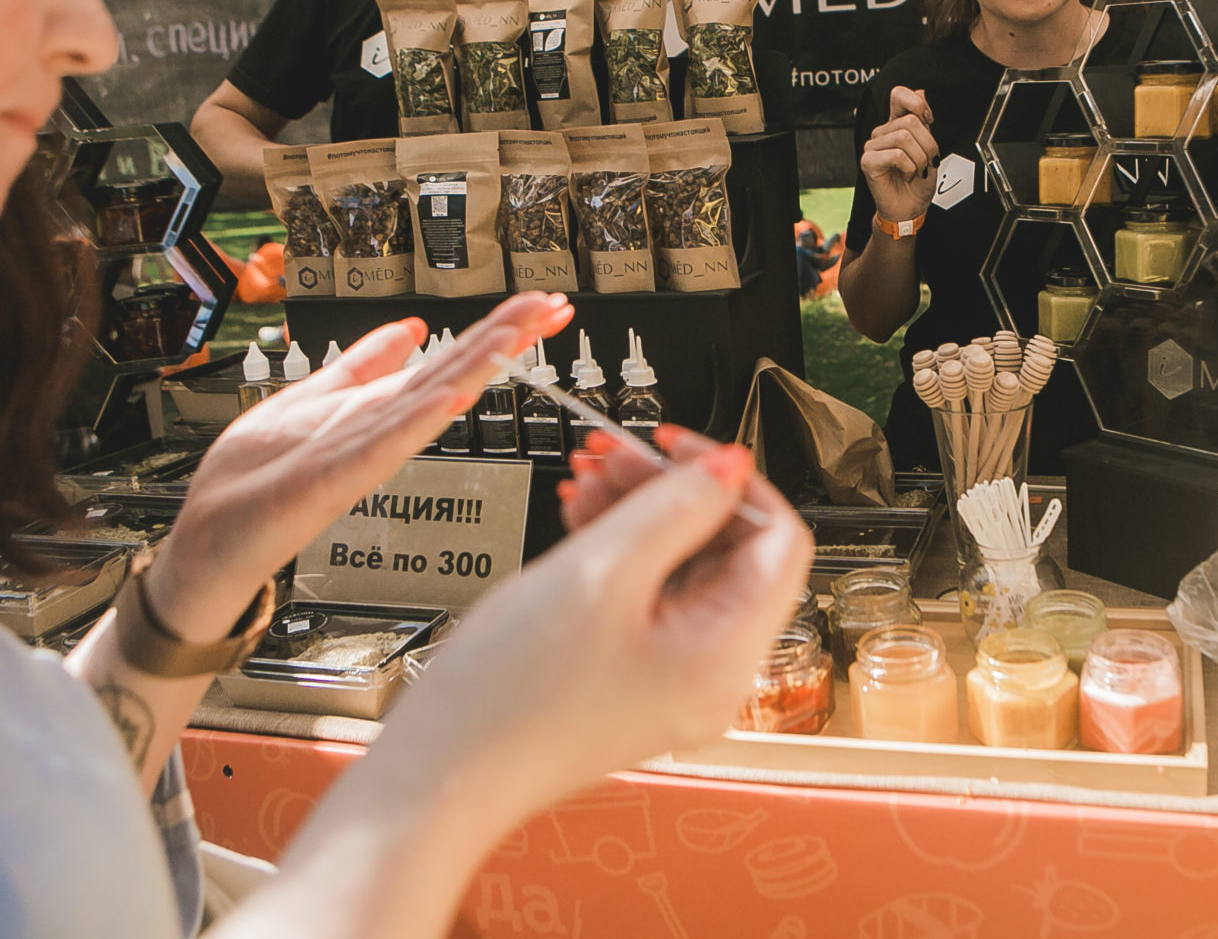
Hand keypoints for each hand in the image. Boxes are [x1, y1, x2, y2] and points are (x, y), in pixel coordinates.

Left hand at [149, 292, 574, 641]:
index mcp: (378, 409)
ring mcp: (363, 455)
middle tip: (555, 306)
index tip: (538, 303)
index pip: (449, 360)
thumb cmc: (256, 481)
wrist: (210, 540)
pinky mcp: (335, 480)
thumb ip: (361, 364)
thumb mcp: (311, 398)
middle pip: (454, 373)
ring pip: (430, 402)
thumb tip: (409, 328)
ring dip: (477, 367)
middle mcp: (381, 430)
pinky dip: (419, 420)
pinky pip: (384, 445)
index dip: (495, 329)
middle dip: (505, 337)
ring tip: (519, 334)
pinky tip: (453, 396)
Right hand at [385, 432, 812, 811]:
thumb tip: (732, 466)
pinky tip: (580, 519)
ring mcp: (675, 681)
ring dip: (640, 512)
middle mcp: (714, 676)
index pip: (779, 541)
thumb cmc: (508, 695)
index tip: (678, 446)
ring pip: (683, 568)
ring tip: (586, 478)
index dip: (733, 482)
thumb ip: (677, 506)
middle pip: (726, 552)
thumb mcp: (601, 570)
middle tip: (615, 453)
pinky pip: (649, 598)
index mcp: (726, 656)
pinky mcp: (636, 680)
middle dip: (673, 491)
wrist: (438, 772)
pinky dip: (620, 551)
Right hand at [860, 87, 939, 224]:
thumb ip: (923, 121)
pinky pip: (896, 154)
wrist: (910, 208)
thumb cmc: (918, 180)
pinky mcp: (868, 161)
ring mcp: (873, 146)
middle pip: (910, 121)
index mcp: (895, 124)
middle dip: (928, 144)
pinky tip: (907, 175)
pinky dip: (910, 168)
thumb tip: (920, 92)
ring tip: (917, 170)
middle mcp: (882, 132)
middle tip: (926, 161)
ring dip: (920, 158)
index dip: (917, 104)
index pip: (899, 94)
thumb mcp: (928, 147)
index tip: (929, 121)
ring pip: (904, 137)